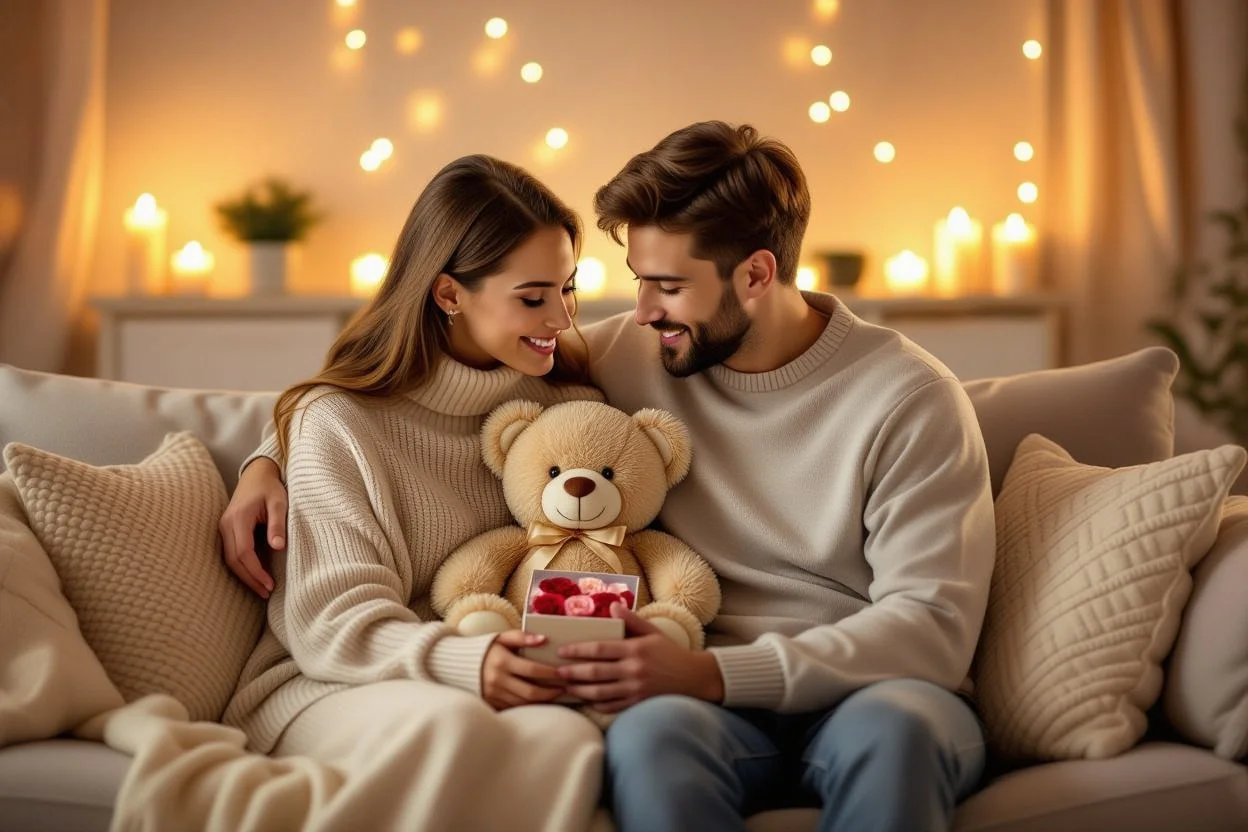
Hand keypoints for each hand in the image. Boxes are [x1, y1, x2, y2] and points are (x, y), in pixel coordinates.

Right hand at [219, 457, 285, 597]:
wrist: (257, 474)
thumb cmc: (270, 488)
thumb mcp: (279, 502)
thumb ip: (278, 524)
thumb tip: (278, 547)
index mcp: (238, 518)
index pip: (243, 552)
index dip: (255, 571)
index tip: (270, 585)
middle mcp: (226, 525)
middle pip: (233, 560)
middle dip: (249, 579)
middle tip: (267, 593)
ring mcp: (224, 528)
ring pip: (229, 559)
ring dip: (244, 575)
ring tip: (262, 589)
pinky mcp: (227, 530)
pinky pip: (231, 553)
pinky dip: (241, 567)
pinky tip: (254, 575)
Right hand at [481, 630, 567, 709]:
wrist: (459, 664)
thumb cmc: (487, 648)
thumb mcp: (502, 638)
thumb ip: (522, 637)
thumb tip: (543, 639)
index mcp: (502, 661)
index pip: (532, 670)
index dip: (550, 673)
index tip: (562, 673)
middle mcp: (497, 680)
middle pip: (530, 692)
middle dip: (550, 692)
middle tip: (564, 689)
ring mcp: (494, 694)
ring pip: (524, 703)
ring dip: (542, 701)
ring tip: (555, 695)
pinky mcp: (491, 703)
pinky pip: (514, 708)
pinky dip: (529, 706)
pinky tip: (539, 701)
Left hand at [556, 604, 724, 713]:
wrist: (694, 678)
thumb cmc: (671, 653)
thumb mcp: (653, 632)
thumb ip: (632, 620)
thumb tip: (613, 606)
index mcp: (635, 650)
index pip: (599, 650)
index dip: (578, 651)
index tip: (562, 651)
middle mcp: (633, 670)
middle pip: (595, 672)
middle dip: (572, 672)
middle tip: (556, 672)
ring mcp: (635, 690)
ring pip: (600, 692)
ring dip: (580, 690)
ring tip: (566, 687)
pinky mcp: (637, 704)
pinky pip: (611, 706)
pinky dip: (596, 704)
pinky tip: (586, 700)